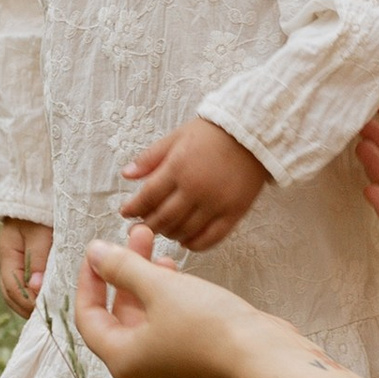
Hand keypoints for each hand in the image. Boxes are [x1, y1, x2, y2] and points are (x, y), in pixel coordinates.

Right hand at [0, 216, 54, 316]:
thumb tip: (35, 288)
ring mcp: (14, 263)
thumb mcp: (41, 234)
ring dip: (31, 302)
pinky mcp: (25, 261)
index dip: (30, 303)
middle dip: (29, 308)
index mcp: (7, 256)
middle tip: (51, 315)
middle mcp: (7, 263)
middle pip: (12, 295)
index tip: (49, 309)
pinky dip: (35, 294)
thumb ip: (38, 259)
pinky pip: (25, 284)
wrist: (37, 190)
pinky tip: (50, 297)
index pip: (13, 290)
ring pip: (17, 292)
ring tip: (51, 310)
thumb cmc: (40, 210)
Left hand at [76, 225, 314, 377]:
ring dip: (152, 289)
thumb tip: (95, 253)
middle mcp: (143, 377)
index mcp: (123, 360)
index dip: (90, 280)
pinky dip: (172, 309)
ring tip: (167, 257)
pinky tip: (187, 285)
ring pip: (150, 326)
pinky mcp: (199, 374)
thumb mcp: (161, 287)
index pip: (89, 318)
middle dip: (129, 275)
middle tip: (142, 237)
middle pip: (122, 319)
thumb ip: (122, 267)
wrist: (266, 361)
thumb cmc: (210, 327)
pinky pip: (174, 336)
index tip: (98, 252)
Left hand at [120, 116, 270, 253]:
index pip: (148, 197)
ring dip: (169, 234)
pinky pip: (211, 238)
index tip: (126, 213)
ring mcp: (216, 204)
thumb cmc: (212, 133)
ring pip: (184, 230)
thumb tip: (126, 174)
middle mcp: (195, 189)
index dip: (133, 208)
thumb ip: (150, 157)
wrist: (253, 133)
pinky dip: (195, 244)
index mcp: (178, 168)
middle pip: (163, 218)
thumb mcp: (176, 137)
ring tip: (163, 231)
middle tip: (139, 228)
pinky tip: (185, 241)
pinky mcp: (234, 213)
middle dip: (147, 226)